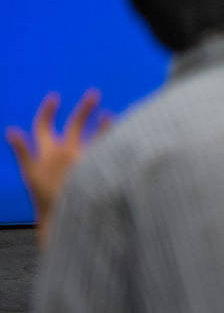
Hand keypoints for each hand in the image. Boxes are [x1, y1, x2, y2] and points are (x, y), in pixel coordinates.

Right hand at [6, 90, 109, 245]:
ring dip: (103, 122)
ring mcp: (84, 160)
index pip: (42, 126)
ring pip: (96, 134)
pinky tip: (122, 133)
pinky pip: (109, 148)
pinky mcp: (98, 168)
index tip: (54, 97)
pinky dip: (114, 138)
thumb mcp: (29, 174)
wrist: (63, 219)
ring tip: (109, 113)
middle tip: (94, 93)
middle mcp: (66, 153)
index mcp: (46, 153)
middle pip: (75, 123)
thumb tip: (10, 130)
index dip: (47, 111)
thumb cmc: (46, 197)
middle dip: (84, 108)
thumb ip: (22, 151)